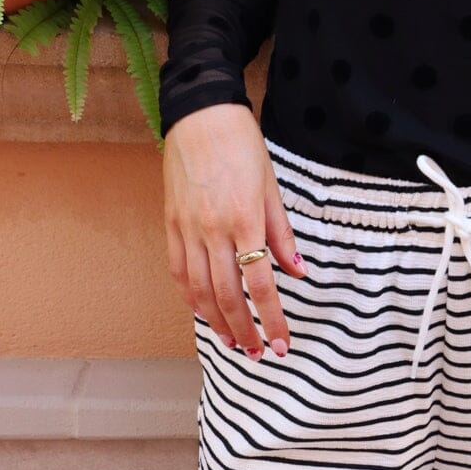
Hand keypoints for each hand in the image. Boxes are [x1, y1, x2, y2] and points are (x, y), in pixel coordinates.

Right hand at [163, 103, 306, 358]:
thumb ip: (282, 234)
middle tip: (257, 353)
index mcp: (245, 220)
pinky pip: (179, 271)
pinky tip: (203, 311)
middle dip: (243, 331)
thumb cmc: (242, 145)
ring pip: (200, 290)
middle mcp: (213, 231)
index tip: (281, 344)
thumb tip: (298, 272)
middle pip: (227, 296)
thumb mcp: (271, 186)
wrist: (200, 115)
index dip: (271, 319)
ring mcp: (188, 229)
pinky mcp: (172, 224)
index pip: (261, 284)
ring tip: (231, 342)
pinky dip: (191, 297)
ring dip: (216, 322)